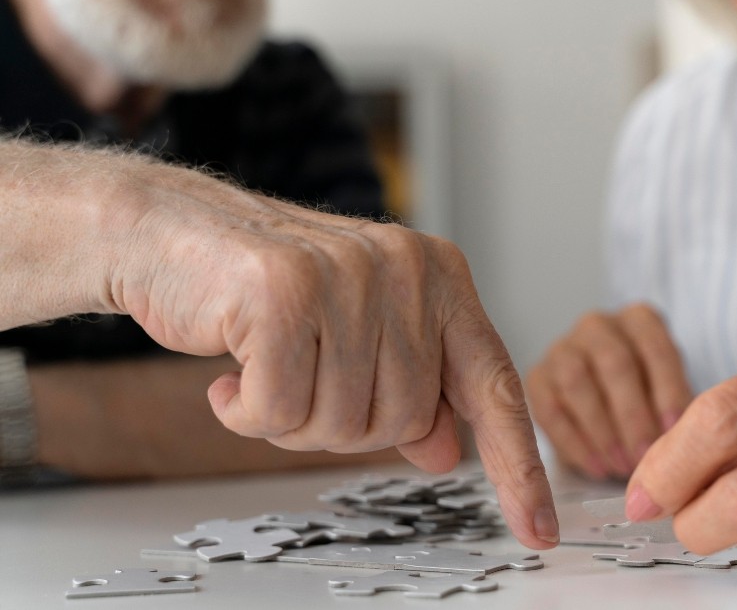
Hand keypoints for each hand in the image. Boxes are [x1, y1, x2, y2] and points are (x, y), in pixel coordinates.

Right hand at [95, 160, 556, 547]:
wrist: (171, 232)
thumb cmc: (267, 289)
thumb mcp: (356, 336)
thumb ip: (409, 388)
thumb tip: (448, 452)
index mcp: (438, 276)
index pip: (494, 384)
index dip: (517, 467)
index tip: (539, 530)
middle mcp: (406, 268)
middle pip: (403, 420)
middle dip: (342, 425)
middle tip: (300, 381)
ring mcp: (349, 274)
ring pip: (343, 422)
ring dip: (290, 420)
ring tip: (264, 368)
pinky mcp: (284, 289)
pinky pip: (280, 410)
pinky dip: (247, 412)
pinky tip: (230, 372)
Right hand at [527, 303, 693, 478]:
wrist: (605, 402)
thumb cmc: (648, 397)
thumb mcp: (669, 393)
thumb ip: (676, 408)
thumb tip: (681, 440)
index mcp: (639, 319)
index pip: (655, 347)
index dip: (667, 391)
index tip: (675, 432)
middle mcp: (597, 325)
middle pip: (614, 362)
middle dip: (632, 415)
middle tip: (645, 457)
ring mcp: (563, 348)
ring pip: (577, 381)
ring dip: (602, 430)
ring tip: (622, 466)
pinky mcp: (537, 378)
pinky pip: (550, 408)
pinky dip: (575, 443)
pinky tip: (597, 467)